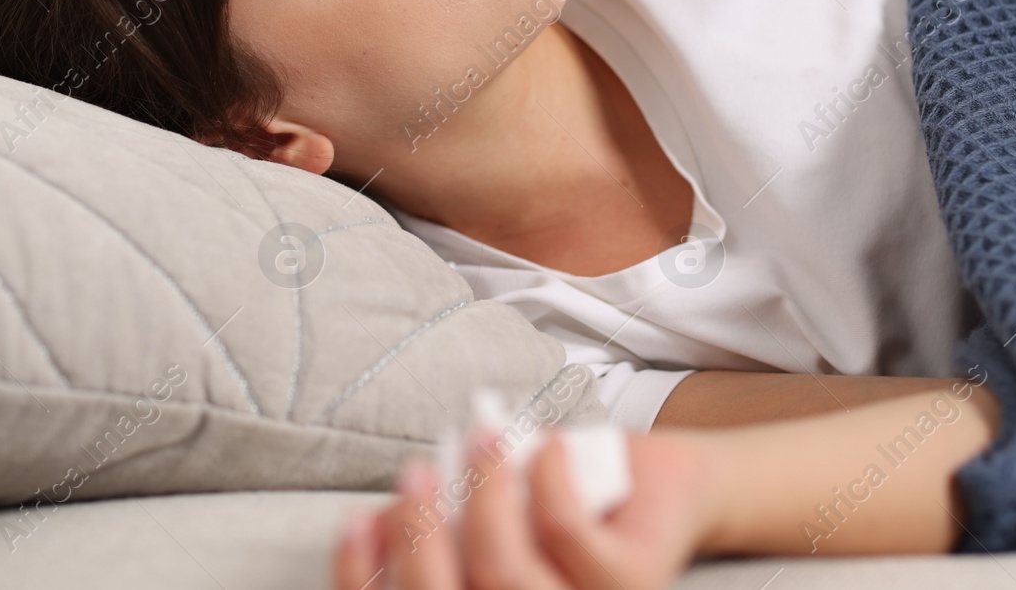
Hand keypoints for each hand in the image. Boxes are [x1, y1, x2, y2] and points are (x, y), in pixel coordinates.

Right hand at [331, 425, 716, 589]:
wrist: (661, 484)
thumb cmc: (564, 495)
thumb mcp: (490, 508)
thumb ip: (440, 521)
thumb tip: (378, 519)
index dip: (364, 577)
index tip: (354, 521)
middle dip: (419, 532)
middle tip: (416, 472)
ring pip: (506, 571)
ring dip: (484, 494)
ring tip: (483, 440)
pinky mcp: (630, 581)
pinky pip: (567, 532)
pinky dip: (548, 479)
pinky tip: (550, 446)